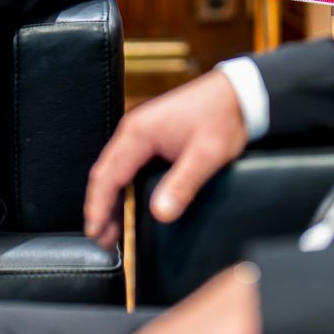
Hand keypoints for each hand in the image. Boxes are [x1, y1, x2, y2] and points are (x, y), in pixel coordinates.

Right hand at [83, 70, 247, 250]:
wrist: (239, 93)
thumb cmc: (222, 116)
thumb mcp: (205, 155)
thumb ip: (182, 184)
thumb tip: (160, 213)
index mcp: (139, 132)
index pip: (107, 175)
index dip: (98, 207)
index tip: (95, 232)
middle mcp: (133, 129)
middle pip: (105, 174)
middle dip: (99, 208)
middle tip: (100, 240)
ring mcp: (140, 131)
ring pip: (114, 170)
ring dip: (109, 200)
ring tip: (109, 230)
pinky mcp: (151, 135)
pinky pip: (127, 165)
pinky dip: (121, 188)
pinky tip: (126, 204)